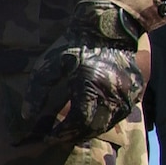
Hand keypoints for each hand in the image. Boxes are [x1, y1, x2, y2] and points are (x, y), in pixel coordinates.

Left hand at [14, 1, 147, 143]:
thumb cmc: (74, 44)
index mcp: (91, 85)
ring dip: (90, 130)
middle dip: (75, 135)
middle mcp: (113, 93)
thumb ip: (36, 91)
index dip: (63, 133)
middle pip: (95, 127)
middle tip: (59, 137)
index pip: (78, 122)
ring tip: (73, 131)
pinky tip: (90, 120)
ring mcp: (129, 93)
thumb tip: (27, 116)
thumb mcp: (49, 64)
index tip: (48, 136)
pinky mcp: (137, 90)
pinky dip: (105, 120)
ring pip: (110, 123)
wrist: (108, 27)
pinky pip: (121, 114)